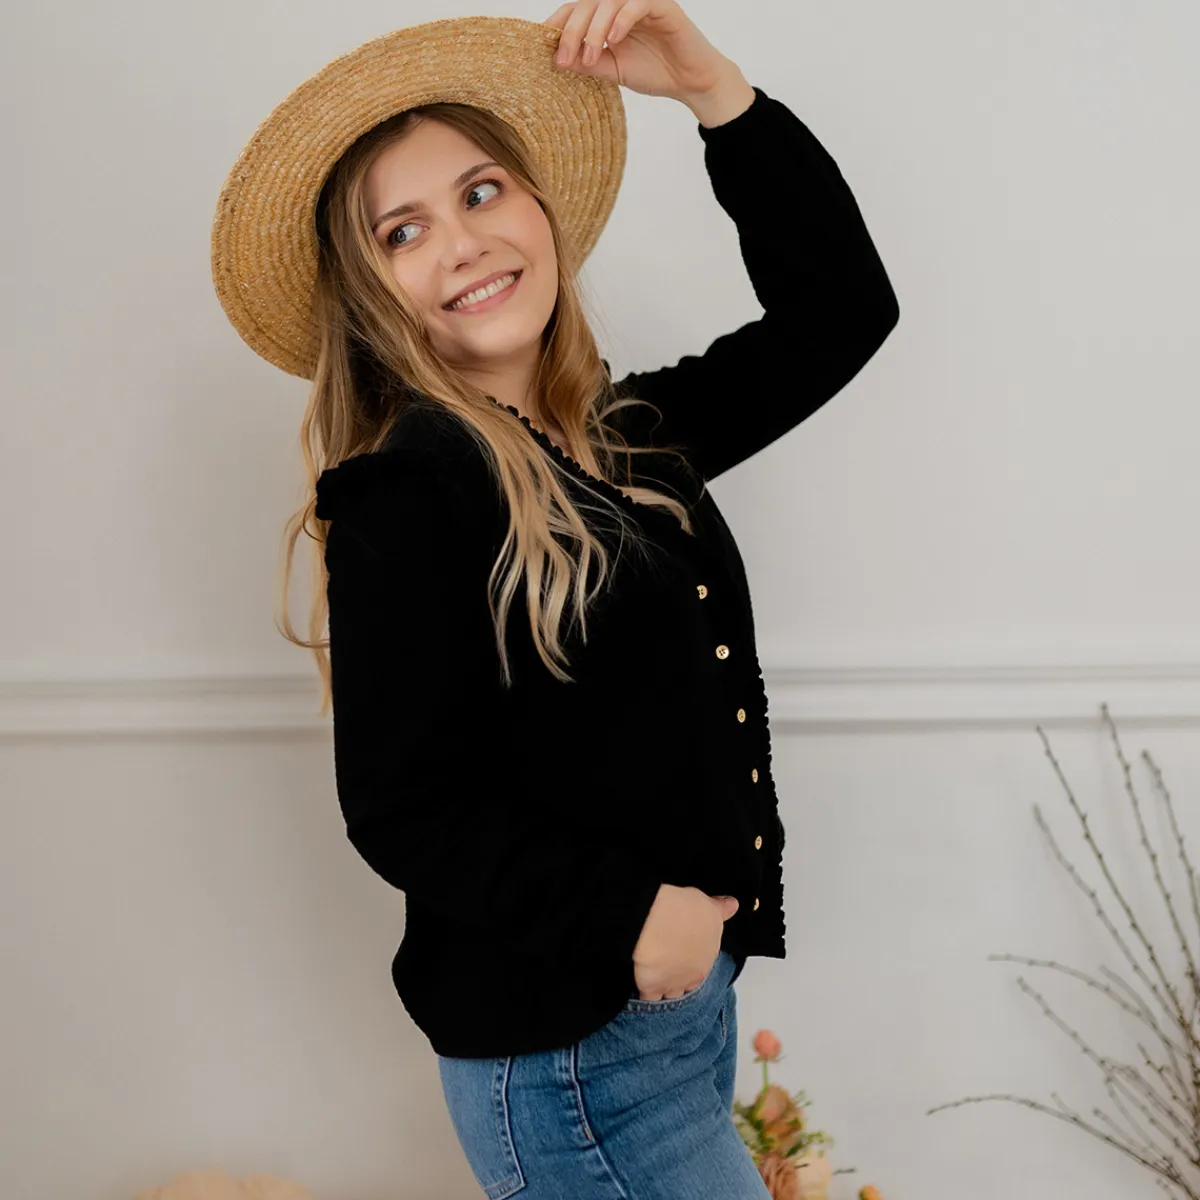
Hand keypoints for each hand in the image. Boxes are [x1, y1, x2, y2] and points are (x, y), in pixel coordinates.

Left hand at [543, 0, 730, 102]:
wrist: (690, 82)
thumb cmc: (655, 72)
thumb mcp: (612, 71)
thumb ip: (588, 63)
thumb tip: (557, 59)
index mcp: (608, 15)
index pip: (577, 9)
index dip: (559, 24)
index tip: (546, 47)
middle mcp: (622, 3)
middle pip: (587, 3)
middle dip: (572, 31)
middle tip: (565, 58)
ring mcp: (642, 1)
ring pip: (608, 1)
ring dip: (594, 29)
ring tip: (590, 57)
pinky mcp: (663, 5)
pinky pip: (637, 3)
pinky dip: (621, 20)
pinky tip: (613, 42)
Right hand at [631, 883, 738, 999]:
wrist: (659, 920)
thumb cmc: (684, 910)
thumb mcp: (709, 905)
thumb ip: (720, 909)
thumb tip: (732, 905)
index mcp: (708, 955)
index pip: (704, 962)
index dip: (694, 958)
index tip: (686, 951)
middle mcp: (694, 975)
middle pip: (690, 984)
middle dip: (682, 979)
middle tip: (671, 967)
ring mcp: (673, 984)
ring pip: (672, 995)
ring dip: (666, 989)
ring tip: (657, 981)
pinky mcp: (652, 988)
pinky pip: (649, 998)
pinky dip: (646, 995)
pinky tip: (642, 986)